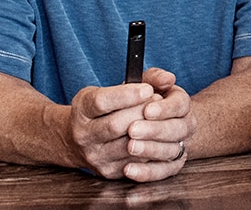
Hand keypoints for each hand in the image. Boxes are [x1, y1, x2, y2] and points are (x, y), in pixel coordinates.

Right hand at [66, 68, 192, 181]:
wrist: (83, 140)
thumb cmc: (106, 109)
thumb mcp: (115, 88)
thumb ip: (145, 78)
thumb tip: (169, 78)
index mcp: (81, 109)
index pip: (102, 102)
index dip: (127, 95)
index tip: (148, 89)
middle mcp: (83, 134)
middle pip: (116, 125)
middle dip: (141, 112)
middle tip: (158, 102)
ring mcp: (95, 156)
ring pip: (128, 146)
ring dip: (150, 132)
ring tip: (160, 119)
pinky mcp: (108, 171)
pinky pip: (136, 162)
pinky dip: (151, 148)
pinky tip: (158, 137)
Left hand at [122, 68, 194, 181]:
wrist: (149, 122)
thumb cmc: (143, 100)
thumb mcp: (148, 83)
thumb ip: (155, 77)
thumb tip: (167, 78)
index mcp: (181, 104)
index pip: (180, 105)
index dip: (164, 109)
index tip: (147, 110)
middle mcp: (185, 126)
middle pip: (176, 130)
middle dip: (154, 130)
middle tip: (132, 129)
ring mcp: (178, 147)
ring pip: (170, 152)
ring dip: (149, 150)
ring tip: (130, 146)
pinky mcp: (169, 166)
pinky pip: (162, 173)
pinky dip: (146, 173)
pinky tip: (128, 170)